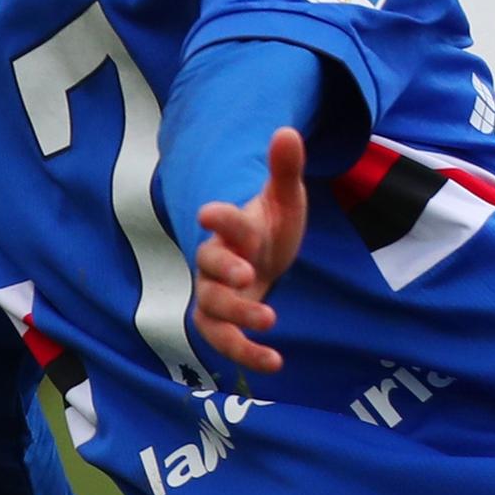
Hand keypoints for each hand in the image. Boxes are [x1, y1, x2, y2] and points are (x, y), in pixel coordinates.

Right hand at [192, 129, 309, 374]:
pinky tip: (275, 362)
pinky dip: (244, 353)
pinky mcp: (222, 319)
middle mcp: (218, 260)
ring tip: (269, 320)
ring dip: (236, 317)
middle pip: (208, 267)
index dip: (217, 217)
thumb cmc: (270, 224)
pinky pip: (221, 339)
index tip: (209, 213)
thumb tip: (287, 131)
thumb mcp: (285, 198)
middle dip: (224, 271)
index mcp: (234, 228)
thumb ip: (284, 169)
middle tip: (249, 276)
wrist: (262, 253)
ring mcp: (216, 291)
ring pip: (210, 307)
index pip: (222, 220)